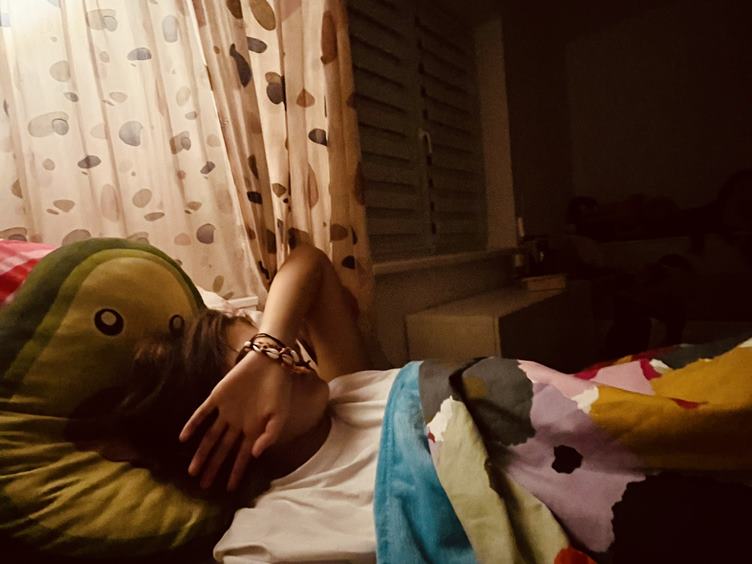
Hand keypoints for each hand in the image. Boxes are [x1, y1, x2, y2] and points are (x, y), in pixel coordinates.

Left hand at [179, 352, 291, 490]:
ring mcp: (226, 412)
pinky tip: (184, 438)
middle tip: (203, 486)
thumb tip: (255, 455)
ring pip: (210, 437)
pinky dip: (193, 425)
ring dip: (201, 453)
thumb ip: (270, 435)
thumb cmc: (279, 389)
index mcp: (253, 430)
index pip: (241, 456)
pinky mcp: (217, 397)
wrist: (270, 362)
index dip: (236, 472)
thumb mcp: (280, 415)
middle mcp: (237, 424)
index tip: (229, 489)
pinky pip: (202, 413)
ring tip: (192, 471)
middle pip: (222, 450)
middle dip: (213, 468)